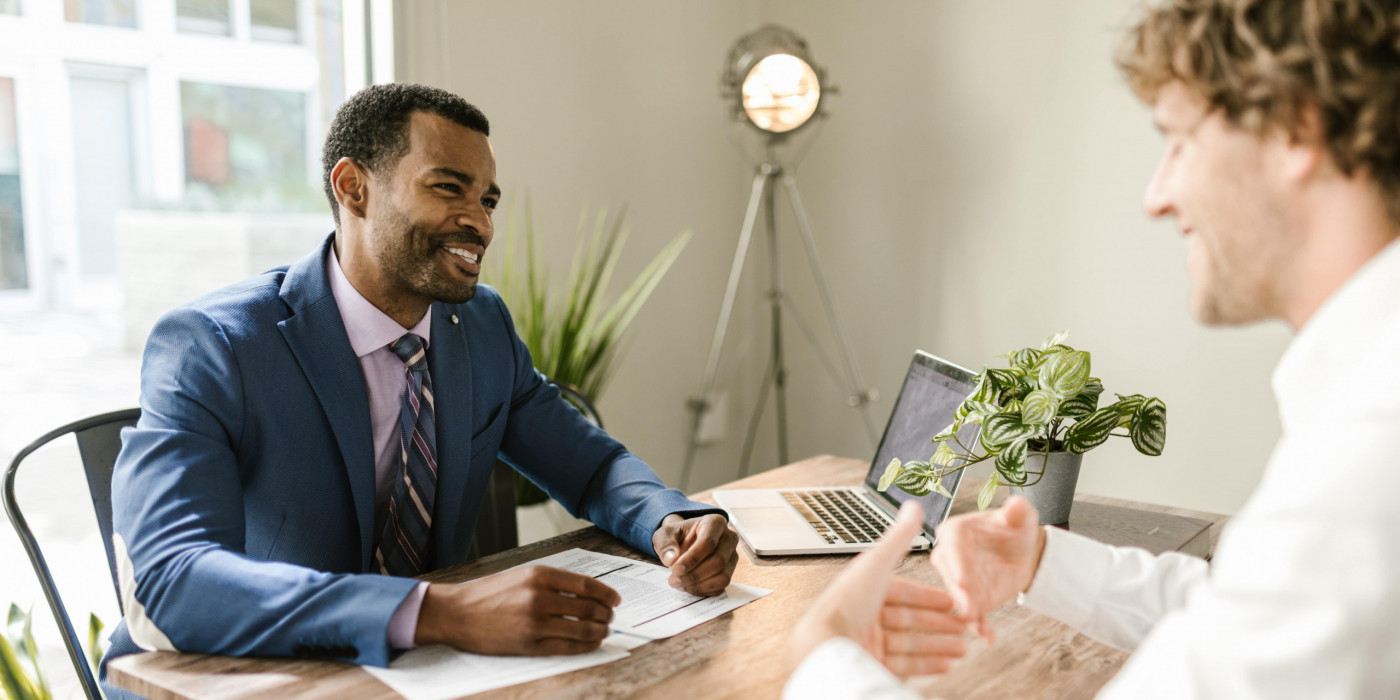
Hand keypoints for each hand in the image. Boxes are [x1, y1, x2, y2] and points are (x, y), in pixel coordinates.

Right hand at [414, 565, 620, 654]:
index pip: (586, 585)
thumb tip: (587, 592)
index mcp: (539, 575)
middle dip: (606, 614)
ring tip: (604, 630)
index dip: (607, 593)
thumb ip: (553, 582)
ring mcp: (535, 623)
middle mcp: (540, 597)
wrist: (457, 613)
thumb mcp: (522, 575)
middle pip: (588, 608)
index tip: (616, 599)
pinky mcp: (530, 645)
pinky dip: (585, 645)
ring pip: (582, 629)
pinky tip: (591, 642)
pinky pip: (568, 647)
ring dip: (600, 630)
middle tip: (611, 617)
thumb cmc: (490, 593)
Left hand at [652, 513, 739, 595]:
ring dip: (699, 585)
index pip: (708, 542)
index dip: (692, 559)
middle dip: (694, 575)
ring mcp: (732, 556)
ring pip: (722, 577)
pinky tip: (687, 586)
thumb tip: (671, 560)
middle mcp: (729, 538)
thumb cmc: (677, 536)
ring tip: (679, 584)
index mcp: (715, 522)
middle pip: (718, 561)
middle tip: (674, 580)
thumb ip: (666, 545)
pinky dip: (703, 590)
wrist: (683, 542)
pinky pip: (720, 587)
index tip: (675, 569)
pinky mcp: (730, 572)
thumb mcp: (664, 535)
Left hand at [791, 502, 968, 677]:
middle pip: (909, 619)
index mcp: (864, 590)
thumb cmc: (847, 603)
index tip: (953, 602)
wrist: (826, 646)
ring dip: (940, 645)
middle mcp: (865, 616)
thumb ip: (899, 538)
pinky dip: (928, 665)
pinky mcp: (871, 665)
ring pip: (911, 644)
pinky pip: (905, 665)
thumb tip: (913, 506)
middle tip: (965, 626)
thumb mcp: (877, 564)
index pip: (902, 592)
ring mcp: (868, 643)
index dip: (929, 597)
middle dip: (940, 624)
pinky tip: (947, 665)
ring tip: (964, 649)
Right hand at [929, 495, 1045, 642]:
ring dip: (966, 611)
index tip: (962, 578)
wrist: (1024, 552)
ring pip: (958, 597)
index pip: (950, 544)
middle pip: (950, 574)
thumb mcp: (1020, 517)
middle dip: (958, 592)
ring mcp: (958, 580)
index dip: (956, 562)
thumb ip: (1017, 511)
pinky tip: (989, 636)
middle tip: (967, 607)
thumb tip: (1016, 505)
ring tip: (977, 624)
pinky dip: (980, 625)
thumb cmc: (1016, 529)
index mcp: (955, 531)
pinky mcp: (971, 599)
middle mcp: (950, 556)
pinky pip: (973, 613)